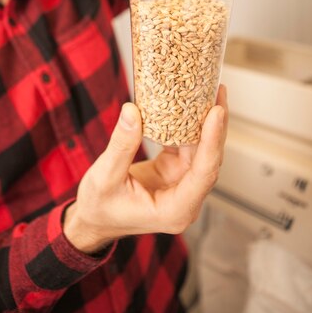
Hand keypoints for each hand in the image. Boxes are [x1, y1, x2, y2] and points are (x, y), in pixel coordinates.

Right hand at [64, 86, 227, 252]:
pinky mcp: (173, 172)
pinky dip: (187, 125)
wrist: (93, 221)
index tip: (217, 112)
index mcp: (175, 210)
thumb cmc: (99, 208)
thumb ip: (121, 145)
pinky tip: (188, 105)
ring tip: (209, 92)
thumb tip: (132, 110)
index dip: (212, 140)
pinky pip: (186, 146)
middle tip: (218, 92)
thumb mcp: (105, 177)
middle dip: (216, 125)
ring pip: (201, 150)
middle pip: (209, 159)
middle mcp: (185, 199)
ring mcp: (181, 184)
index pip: (203, 172)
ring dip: (204, 122)